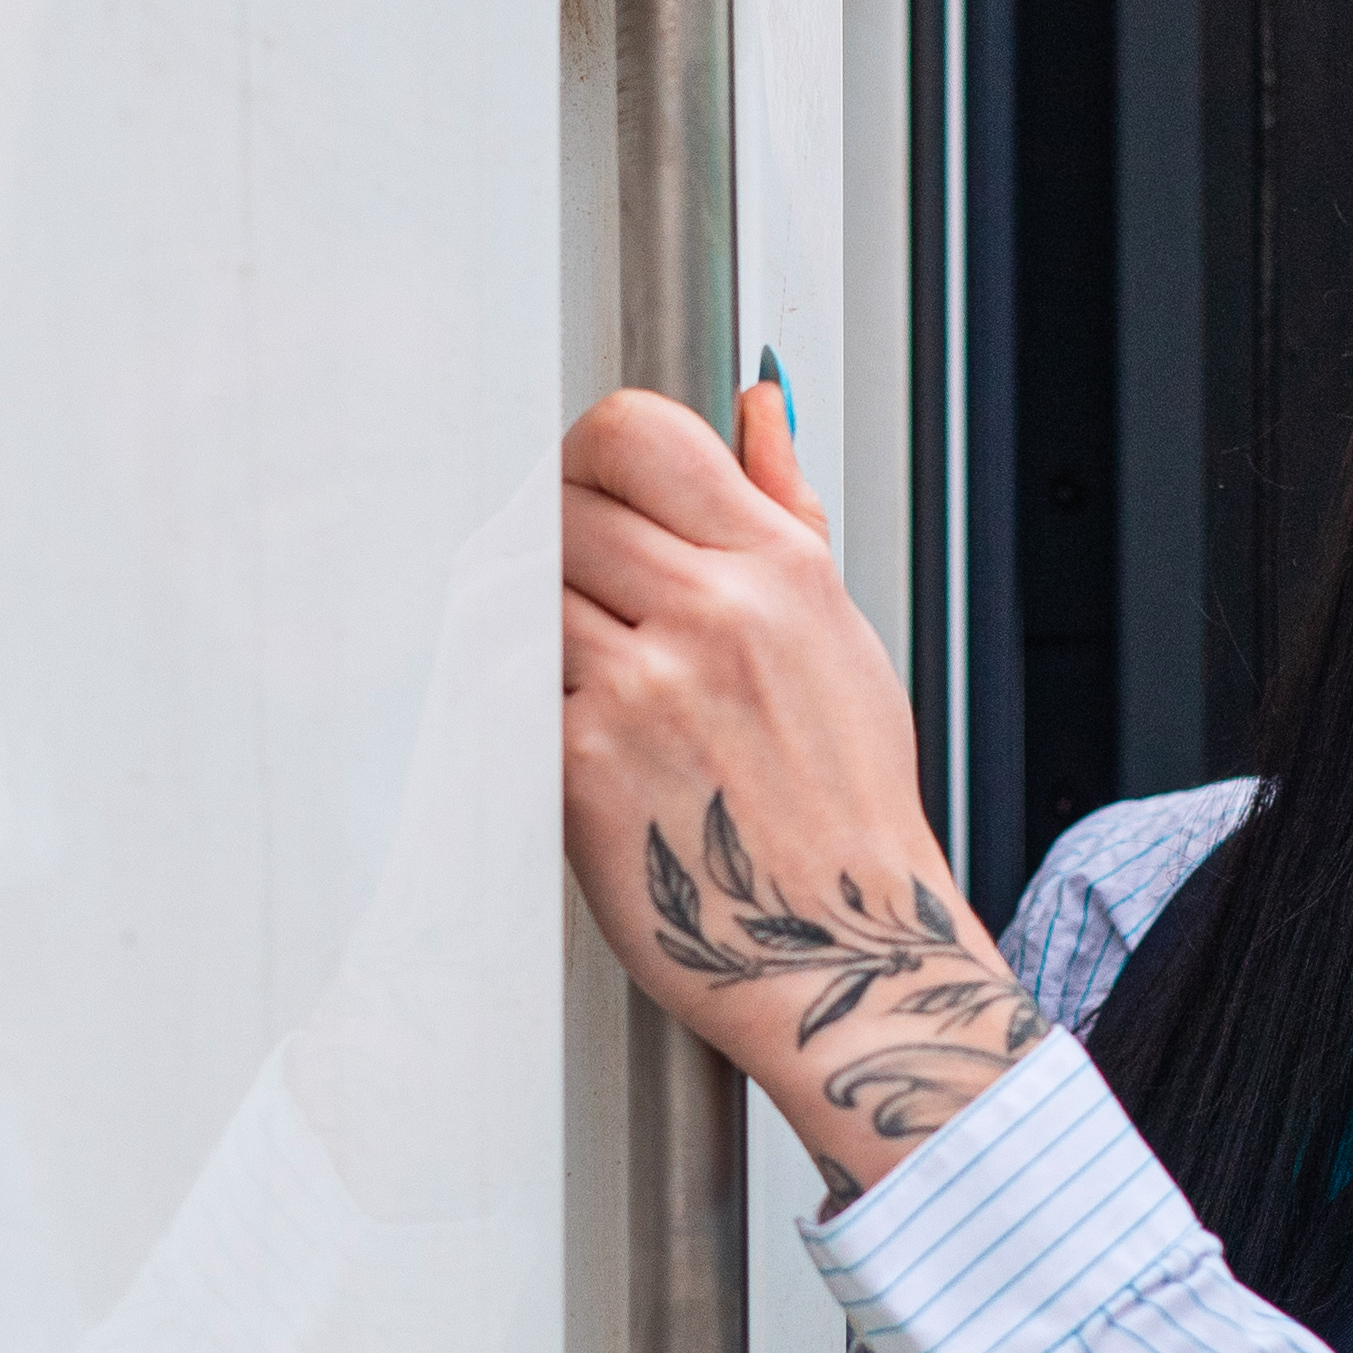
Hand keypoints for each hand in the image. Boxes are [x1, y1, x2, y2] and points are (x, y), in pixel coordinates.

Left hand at [562, 376, 1036, 1192]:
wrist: (844, 949)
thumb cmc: (845, 806)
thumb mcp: (840, 632)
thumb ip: (787, 505)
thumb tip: (759, 404)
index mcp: (781, 567)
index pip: (639, 433)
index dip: (587, 452)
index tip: (584, 490)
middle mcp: (714, 615)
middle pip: (560, 506)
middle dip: (551, 544)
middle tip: (574, 599)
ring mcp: (643, 688)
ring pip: (521, 592)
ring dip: (529, 625)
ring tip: (577, 675)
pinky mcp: (582, 763)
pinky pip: (507, 686)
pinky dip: (520, 699)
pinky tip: (570, 733)